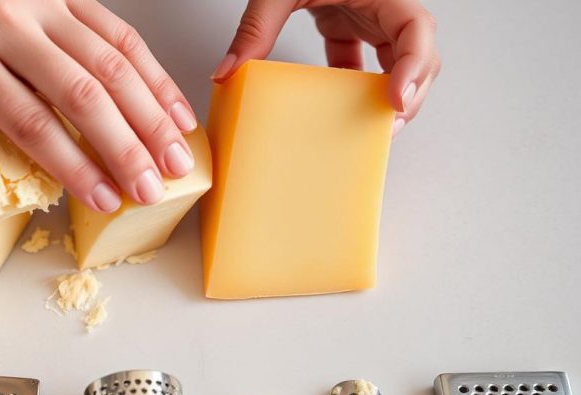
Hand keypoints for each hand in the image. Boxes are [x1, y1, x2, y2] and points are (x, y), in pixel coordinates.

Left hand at [0, 0, 198, 211]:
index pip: (32, 123)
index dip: (75, 166)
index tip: (104, 198)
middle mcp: (8, 21)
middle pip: (84, 93)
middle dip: (127, 147)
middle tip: (155, 188)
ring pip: (111, 59)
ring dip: (151, 110)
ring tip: (178, 154)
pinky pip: (113, 27)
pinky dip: (147, 67)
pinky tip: (168, 101)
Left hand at [213, 0, 440, 135]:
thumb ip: (255, 28)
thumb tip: (229, 72)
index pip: (416, 28)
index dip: (415, 65)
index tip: (396, 98)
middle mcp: (382, 4)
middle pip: (417, 53)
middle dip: (409, 93)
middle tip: (385, 128)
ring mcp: (367, 15)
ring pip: (395, 61)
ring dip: (386, 95)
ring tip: (368, 129)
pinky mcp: (348, 24)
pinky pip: (360, 62)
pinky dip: (353, 88)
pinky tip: (336, 111)